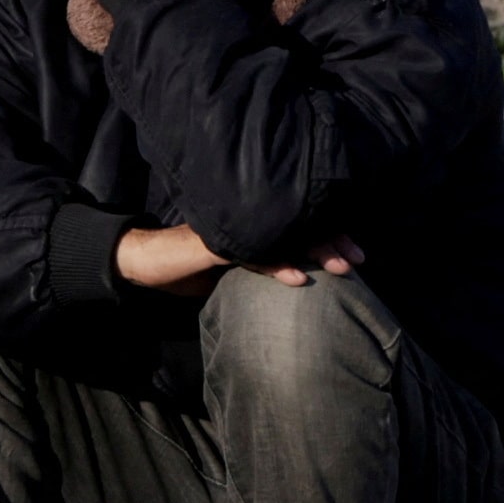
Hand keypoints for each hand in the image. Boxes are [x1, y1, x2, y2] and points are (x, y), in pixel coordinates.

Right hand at [116, 225, 364, 295]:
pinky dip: (277, 265)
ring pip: (282, 234)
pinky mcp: (212, 244)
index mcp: (256, 224)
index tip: (357, 253)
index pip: (300, 223)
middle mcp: (248, 220)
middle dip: (331, 239)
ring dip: (315, 250)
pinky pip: (251, 253)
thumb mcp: (235, 269)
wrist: (144, 262)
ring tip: (341, 267)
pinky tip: (299, 279)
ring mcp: (231, 229)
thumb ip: (262, 267)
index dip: (329, 234)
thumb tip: (300, 282)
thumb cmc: (192, 267)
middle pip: (298, 224)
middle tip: (358, 258)